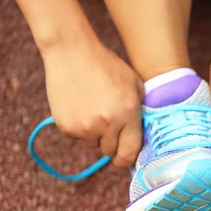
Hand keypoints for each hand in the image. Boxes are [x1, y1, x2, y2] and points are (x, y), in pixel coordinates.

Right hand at [42, 40, 144, 166]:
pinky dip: (80, 128)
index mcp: (127, 114)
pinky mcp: (66, 126)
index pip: (130, 153)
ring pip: (94, 145)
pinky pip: (78, 138)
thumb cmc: (109, 67)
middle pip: (111, 152)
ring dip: (96, 135)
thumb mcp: (136, 86)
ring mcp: (84, 127)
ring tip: (95, 111)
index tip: (127, 156)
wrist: (73, 53)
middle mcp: (106, 124)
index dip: (129, 158)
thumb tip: (144, 139)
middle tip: (111, 125)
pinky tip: (82, 108)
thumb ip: (141, 113)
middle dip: (113, 143)